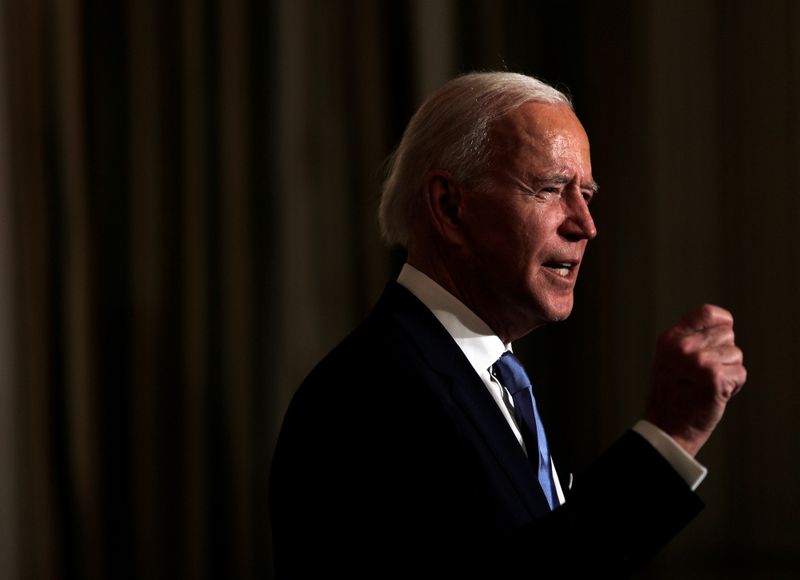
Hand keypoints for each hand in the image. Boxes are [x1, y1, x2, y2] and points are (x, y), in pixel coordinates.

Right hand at [646, 304, 746, 456]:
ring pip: (736, 354)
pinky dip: (734, 386)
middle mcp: (683, 346)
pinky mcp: (714, 378)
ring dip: (729, 370)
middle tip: (705, 372)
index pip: (707, 312)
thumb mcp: (668, 358)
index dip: (722, 322)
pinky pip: (740, 373)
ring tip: (707, 384)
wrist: (667, 427)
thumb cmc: (670, 394)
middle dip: (724, 352)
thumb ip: (689, 339)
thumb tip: (723, 325)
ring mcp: (698, 362)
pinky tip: (716, 394)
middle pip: (727, 334)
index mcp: (670, 338)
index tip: (721, 336)